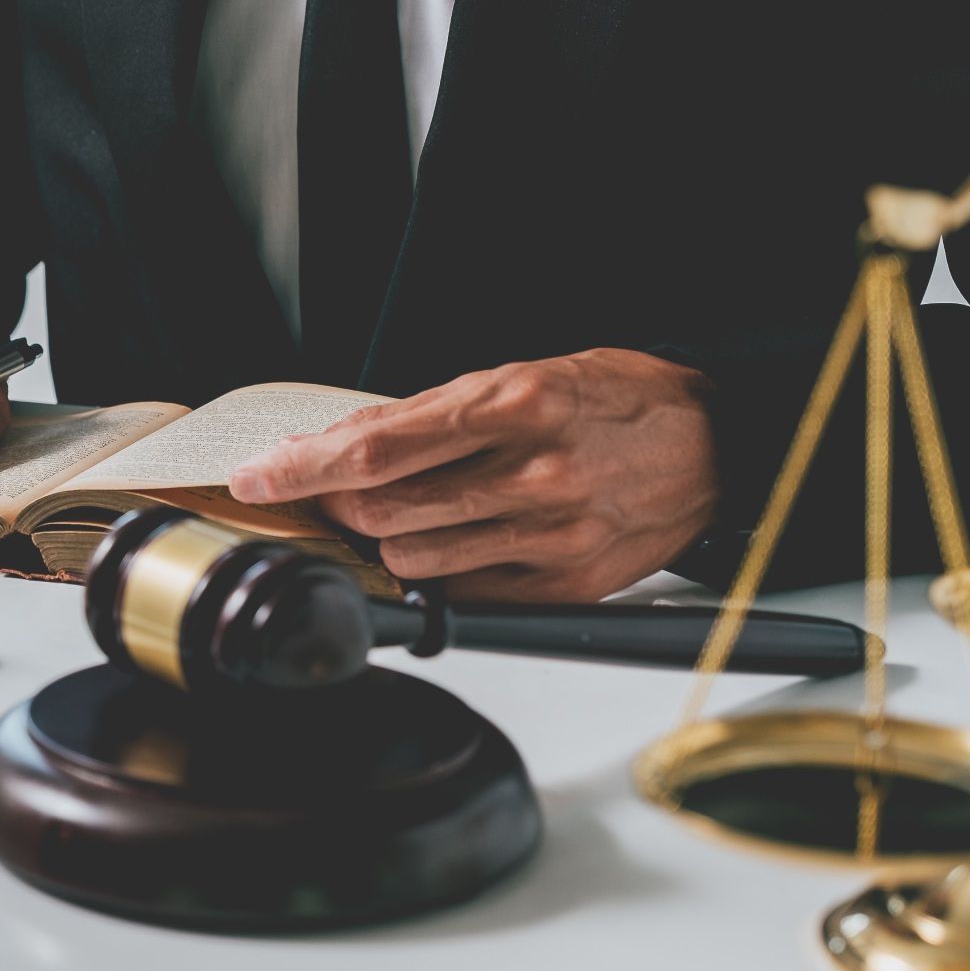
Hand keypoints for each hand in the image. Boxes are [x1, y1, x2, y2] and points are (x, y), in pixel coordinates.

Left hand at [227, 349, 718, 600]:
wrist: (713, 444)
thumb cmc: (611, 400)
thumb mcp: (517, 377)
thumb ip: (425, 417)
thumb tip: (336, 448)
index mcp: (516, 406)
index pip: (376, 448)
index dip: (301, 469)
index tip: (256, 477)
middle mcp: (534, 475)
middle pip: (382, 512)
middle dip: (333, 506)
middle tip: (323, 492)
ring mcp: (552, 536)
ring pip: (413, 559)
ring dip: (381, 541)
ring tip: (395, 514)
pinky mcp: (565, 586)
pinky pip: (464, 593)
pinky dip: (436, 570)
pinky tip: (447, 541)